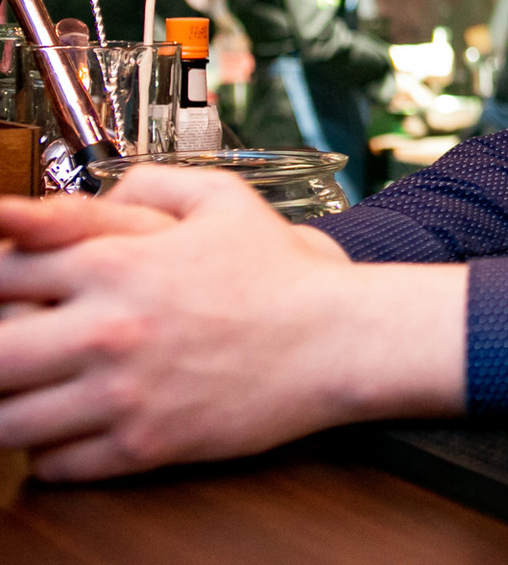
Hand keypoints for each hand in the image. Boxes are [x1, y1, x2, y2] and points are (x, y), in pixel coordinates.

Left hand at [0, 167, 465, 480]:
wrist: (337, 339)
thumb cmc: (282, 274)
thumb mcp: (222, 199)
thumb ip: (149, 181)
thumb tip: (94, 192)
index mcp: (116, 264)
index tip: (13, 291)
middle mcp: (107, 331)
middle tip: (15, 349)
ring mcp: (122, 394)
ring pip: (8, 420)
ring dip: (10, 406)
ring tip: (31, 393)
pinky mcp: (143, 445)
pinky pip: (55, 464)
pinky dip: (49, 451)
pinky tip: (71, 427)